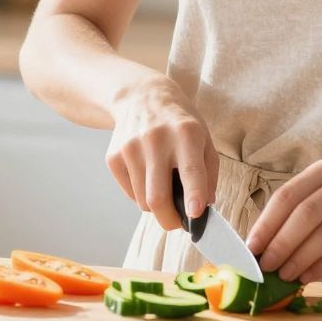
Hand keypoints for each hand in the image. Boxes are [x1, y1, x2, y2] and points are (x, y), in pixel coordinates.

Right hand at [106, 76, 216, 230]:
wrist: (141, 97)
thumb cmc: (180, 123)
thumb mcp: (204, 139)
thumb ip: (208, 174)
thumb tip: (203, 208)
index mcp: (186, 133)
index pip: (189, 170)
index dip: (193, 195)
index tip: (195, 214)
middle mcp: (156, 139)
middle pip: (158, 197)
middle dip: (170, 220)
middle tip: (178, 223)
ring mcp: (130, 148)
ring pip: (143, 201)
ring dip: (157, 206)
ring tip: (165, 189)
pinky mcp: (113, 157)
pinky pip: (130, 193)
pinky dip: (141, 195)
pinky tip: (148, 176)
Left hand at [245, 158, 321, 283]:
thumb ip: (296, 217)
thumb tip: (260, 248)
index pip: (287, 195)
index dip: (266, 223)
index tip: (251, 248)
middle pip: (305, 213)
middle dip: (281, 242)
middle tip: (266, 266)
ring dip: (300, 257)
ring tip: (284, 275)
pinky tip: (307, 277)